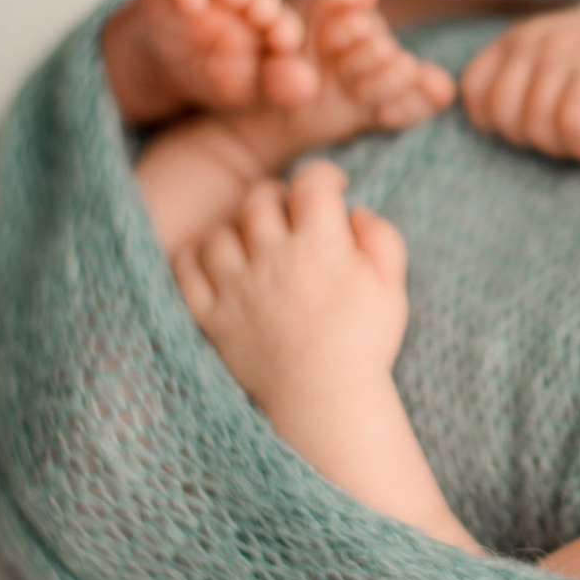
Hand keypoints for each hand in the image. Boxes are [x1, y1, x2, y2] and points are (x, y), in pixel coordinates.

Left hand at [172, 161, 407, 405]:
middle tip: (289, 215)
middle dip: (276, 197)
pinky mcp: (211, 316)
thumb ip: (382, 239)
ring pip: (220, 232)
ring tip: (254, 246)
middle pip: (259, 198)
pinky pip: (186, 270)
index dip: (323, 176)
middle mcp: (272, 257)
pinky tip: (214, 263)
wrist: (325, 404)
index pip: (311, 182)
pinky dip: (195, 258)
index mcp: (320, 246)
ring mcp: (236, 287)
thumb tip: (356, 211)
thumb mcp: (393, 289)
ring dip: (237, 231)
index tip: (331, 188)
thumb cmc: (364, 346)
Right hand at [458, 0, 579, 183]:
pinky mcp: (503, 39)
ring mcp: (526, 37)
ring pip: (500, 111)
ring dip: (523, 133)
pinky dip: (489, 113)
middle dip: (557, 144)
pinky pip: (473, 89)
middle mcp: (560, 42)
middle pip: (536, 125)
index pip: (575, 126)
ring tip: (552, 122)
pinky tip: (520, 112)